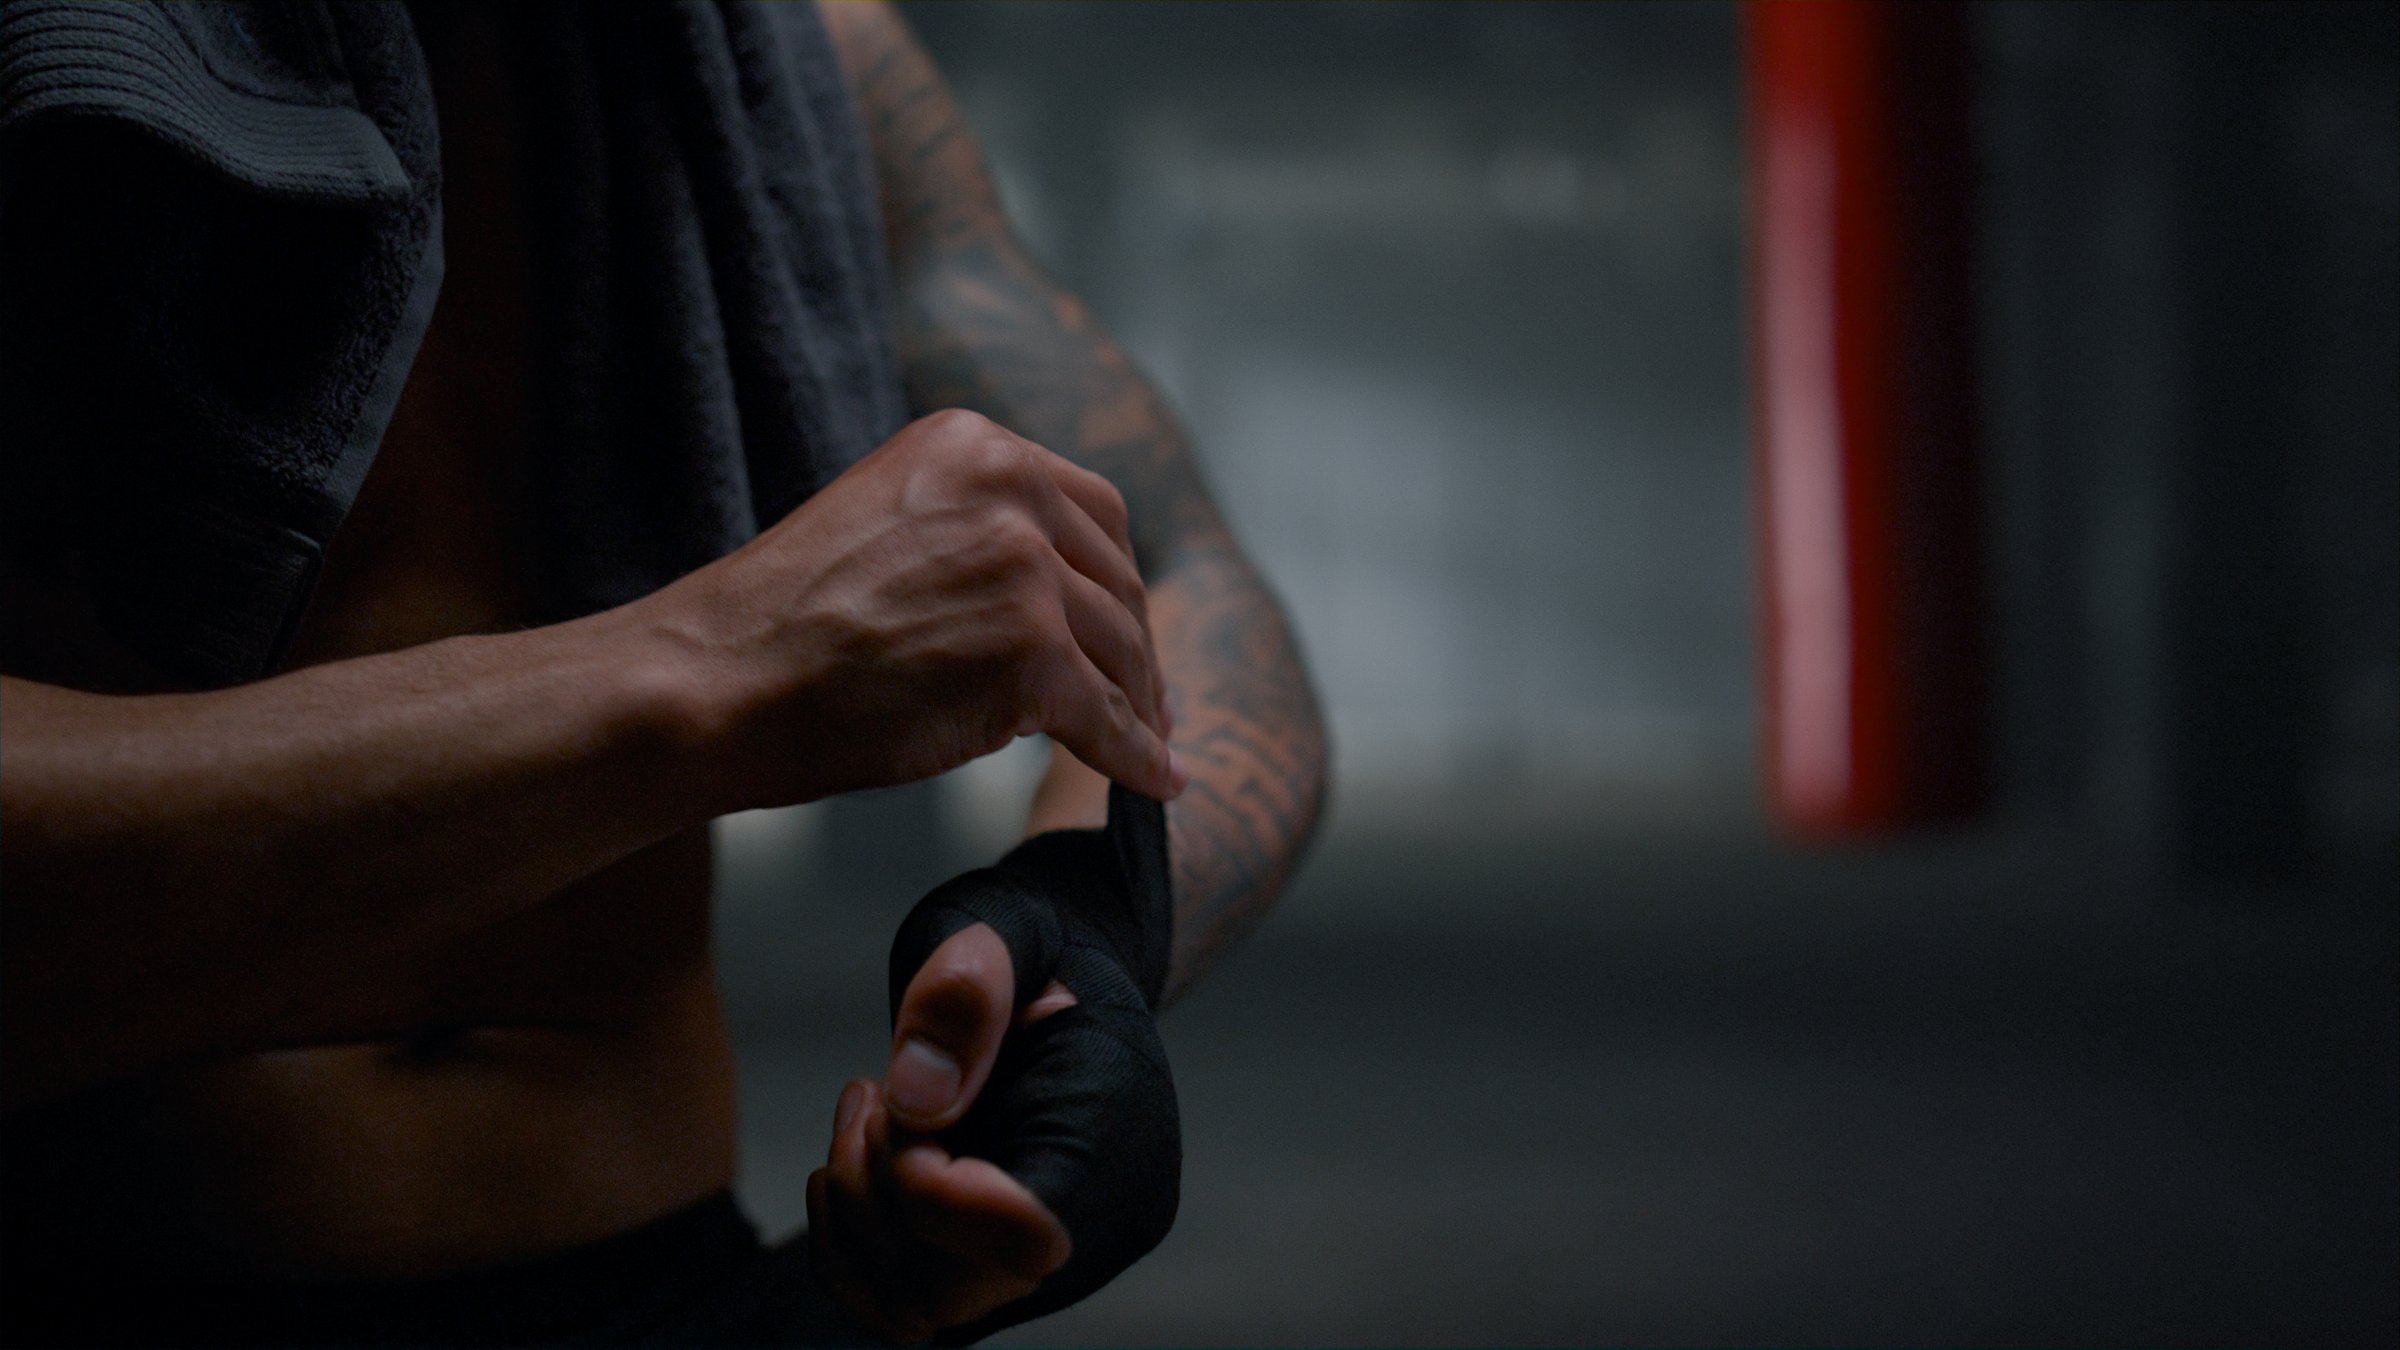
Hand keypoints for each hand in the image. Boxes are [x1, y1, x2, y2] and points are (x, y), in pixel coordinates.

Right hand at [645, 408, 1182, 807]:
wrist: (719, 679)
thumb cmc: (779, 624)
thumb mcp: (885, 521)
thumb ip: (965, 531)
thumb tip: (1046, 589)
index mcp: (973, 445)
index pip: (1091, 510)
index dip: (1115, 578)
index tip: (1123, 626)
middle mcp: (1009, 489)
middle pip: (1116, 578)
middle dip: (1136, 646)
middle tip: (1147, 698)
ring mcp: (1026, 570)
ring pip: (1121, 651)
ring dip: (1142, 705)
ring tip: (1151, 743)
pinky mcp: (1032, 655)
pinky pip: (1109, 718)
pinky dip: (1137, 758)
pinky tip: (1156, 783)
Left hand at [808, 925, 1077, 1344]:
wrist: (1070, 975)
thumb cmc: (1039, 946)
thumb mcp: (1002, 926)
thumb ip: (964, 994)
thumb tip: (916, 1101)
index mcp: (1119, 1147)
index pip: (1023, 1240)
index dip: (926, 1186)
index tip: (901, 1096)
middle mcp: (1097, 1231)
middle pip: (950, 1289)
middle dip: (874, 1190)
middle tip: (869, 1091)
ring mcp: (1047, 1267)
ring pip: (913, 1309)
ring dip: (853, 1214)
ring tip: (864, 1109)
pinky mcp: (997, 1273)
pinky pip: (899, 1306)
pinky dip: (850, 1243)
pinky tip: (858, 1156)